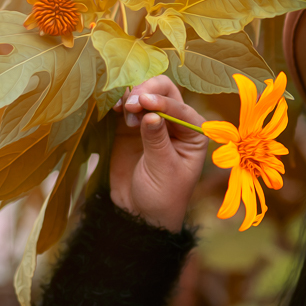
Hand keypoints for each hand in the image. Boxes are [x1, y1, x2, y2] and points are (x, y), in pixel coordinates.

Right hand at [109, 75, 208, 231]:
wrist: (139, 214)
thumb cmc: (162, 195)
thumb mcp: (163, 168)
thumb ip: (156, 140)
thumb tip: (151, 114)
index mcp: (193, 132)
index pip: (179, 106)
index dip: (162, 101)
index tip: (143, 102)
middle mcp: (175, 122)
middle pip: (163, 91)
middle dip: (146, 92)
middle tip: (131, 105)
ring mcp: (152, 122)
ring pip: (143, 95)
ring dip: (131, 98)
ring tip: (123, 114)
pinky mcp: (130, 127)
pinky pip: (125, 106)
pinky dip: (119, 103)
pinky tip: (112, 108)